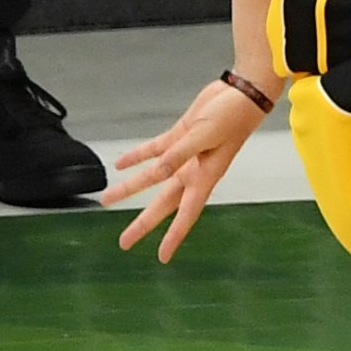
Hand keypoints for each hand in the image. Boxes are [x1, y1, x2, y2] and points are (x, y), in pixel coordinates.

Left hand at [105, 77, 270, 262]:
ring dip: (130, 188)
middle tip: (125, 242)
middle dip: (144, 223)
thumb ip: (179, 154)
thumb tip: (158, 171)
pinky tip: (120, 164)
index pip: (187, 213)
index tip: (163, 257)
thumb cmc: (233, 116)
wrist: (242, 93)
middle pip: (164, 203)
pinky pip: (153, 150)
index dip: (174, 236)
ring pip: (152, 177)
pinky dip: (136, 157)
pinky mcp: (179, 136)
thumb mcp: (205, 136)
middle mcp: (194, 170)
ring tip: (107, 200)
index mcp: (205, 176)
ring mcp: (185, 154)